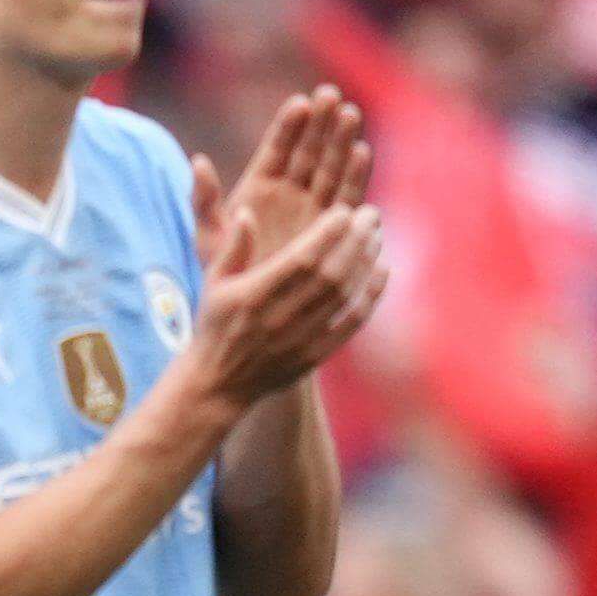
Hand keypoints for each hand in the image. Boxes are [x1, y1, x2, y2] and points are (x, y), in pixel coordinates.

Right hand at [184, 181, 388, 414]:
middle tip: (371, 214)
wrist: (218, 385)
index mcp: (253, 296)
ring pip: (343, 294)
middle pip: (329, 273)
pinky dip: (370, 297)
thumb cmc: (216, 325)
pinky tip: (382, 271)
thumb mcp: (214, 283)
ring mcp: (299, 339)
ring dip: (365, 262)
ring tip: (376, 235)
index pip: (300, 259)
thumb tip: (246, 212)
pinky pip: (351, 323)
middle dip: (355, 239)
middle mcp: (278, 318)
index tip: (343, 210)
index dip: (327, 233)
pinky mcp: (314, 356)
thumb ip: (233, 247)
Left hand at [195, 84, 370, 268]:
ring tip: (350, 115)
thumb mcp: (208, 239)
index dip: (288, 126)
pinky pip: (348, 196)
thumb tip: (197, 161)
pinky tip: (362, 153)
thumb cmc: (226, 273)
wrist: (254, 310)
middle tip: (332, 96)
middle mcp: (292, 190)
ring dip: (342, 141)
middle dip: (321, 123)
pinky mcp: (336, 225)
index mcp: (261, 185)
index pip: (277, 148)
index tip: (300, 103)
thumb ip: (204, 201)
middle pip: (310, 150)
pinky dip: (355, 175)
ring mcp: (316, 205)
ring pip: (332, 167)